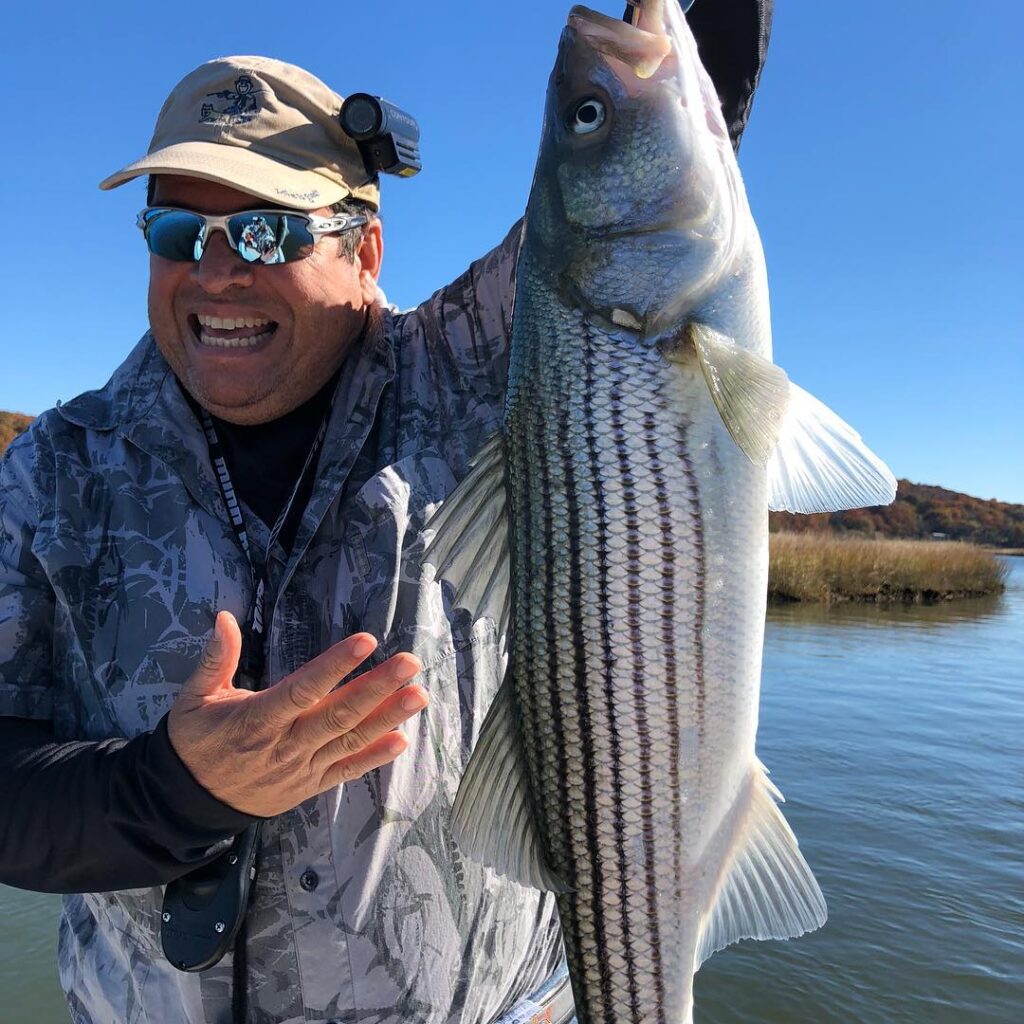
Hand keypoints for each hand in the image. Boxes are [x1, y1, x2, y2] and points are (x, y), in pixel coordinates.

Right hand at [167, 611, 426, 816]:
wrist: (189, 804)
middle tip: (410, 663)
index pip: (303, 689)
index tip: (366, 641)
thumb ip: (215, 658)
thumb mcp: (193, 698)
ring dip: (388, 718)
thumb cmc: (195, 742)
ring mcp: (301, 768)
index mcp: (257, 719)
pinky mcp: (309, 786)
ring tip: (418, 695)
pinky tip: (402, 741)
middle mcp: (285, 744)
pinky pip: (346, 771)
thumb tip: (225, 617)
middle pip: (338, 714)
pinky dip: (374, 758)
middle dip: (377, 687)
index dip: (335, 666)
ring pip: (349, 740)